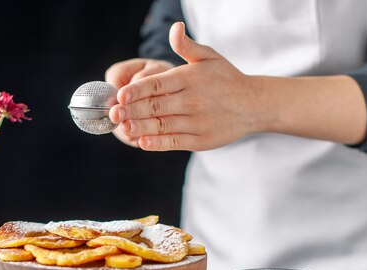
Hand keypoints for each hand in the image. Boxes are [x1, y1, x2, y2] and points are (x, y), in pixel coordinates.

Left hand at [109, 22, 257, 151]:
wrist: (254, 105)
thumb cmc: (227, 79)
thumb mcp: (210, 57)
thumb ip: (187, 46)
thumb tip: (175, 29)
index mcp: (190, 79)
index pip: (158, 83)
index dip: (137, 90)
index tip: (120, 95)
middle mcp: (193, 101)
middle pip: (156, 106)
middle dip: (132, 110)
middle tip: (113, 114)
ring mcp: (197, 122)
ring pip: (163, 125)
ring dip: (140, 127)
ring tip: (123, 128)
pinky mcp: (200, 140)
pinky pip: (174, 142)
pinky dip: (157, 144)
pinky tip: (142, 142)